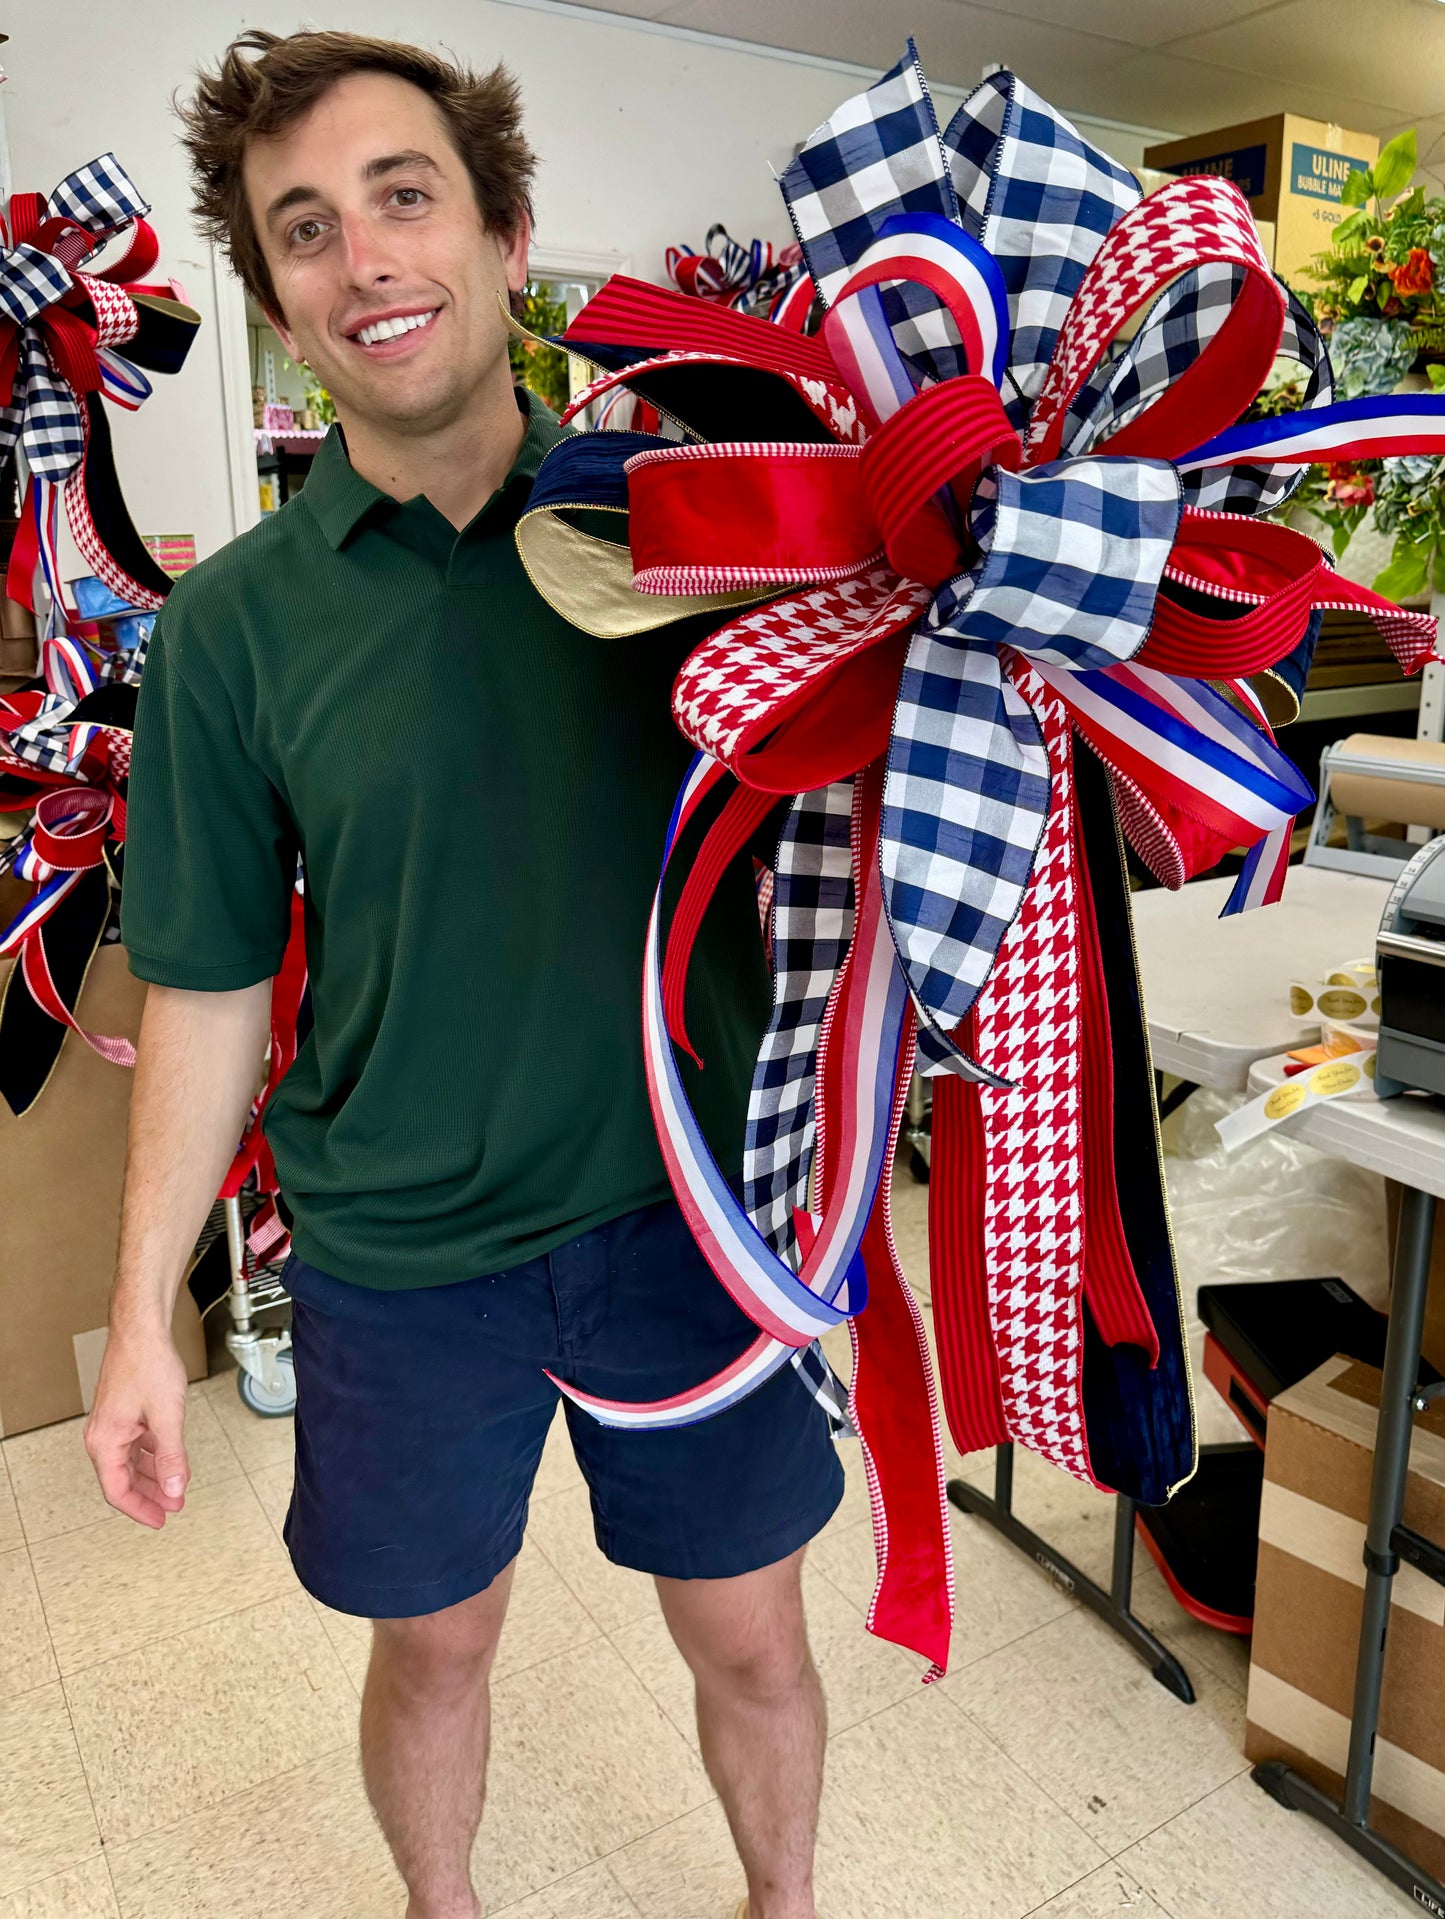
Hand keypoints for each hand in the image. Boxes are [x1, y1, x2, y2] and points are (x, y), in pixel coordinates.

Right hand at [84, 1328, 191, 1528]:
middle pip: (123, 1479)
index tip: (160, 1519)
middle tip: (172, 1506)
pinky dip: (154, 1455)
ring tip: (175, 1486)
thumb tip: (173, 1488)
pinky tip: (170, 1459)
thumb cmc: (147, 1363)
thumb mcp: (167, 1417)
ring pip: (132, 1462)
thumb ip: (171, 1457)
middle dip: (151, 1495)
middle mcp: (104, 1435)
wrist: (142, 1331)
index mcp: (105, 1441)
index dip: (141, 1509)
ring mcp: (114, 1424)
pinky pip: (136, 1444)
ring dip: (154, 1476)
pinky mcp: (124, 1413)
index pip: (118, 1491)